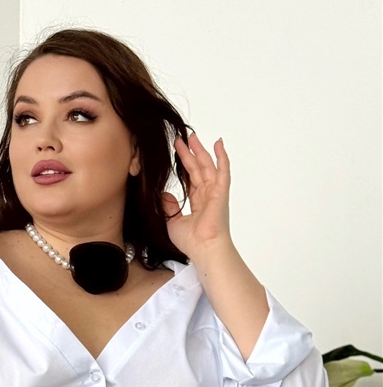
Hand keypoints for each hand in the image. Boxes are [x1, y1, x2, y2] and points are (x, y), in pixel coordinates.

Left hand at [161, 133, 231, 257]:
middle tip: (182, 139)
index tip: (177, 153)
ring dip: (200, 151)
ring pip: (207, 166)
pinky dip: (221, 156)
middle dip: (190, 154)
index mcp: (198, 203)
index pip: (190, 179)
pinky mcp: (221, 192)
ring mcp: (215, 193)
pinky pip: (223, 170)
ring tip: (193, 137)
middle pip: (198, 169)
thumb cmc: (192, 242)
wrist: (204, 249)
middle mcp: (208, 196)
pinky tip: (218, 144)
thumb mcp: (172, 222)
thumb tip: (163, 194)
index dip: (184, 165)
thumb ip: (168, 206)